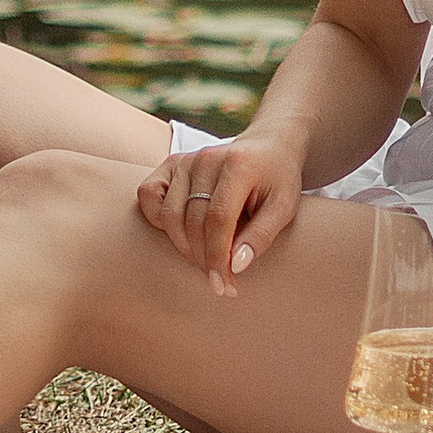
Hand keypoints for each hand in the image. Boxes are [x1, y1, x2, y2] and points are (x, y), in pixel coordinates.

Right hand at [135, 130, 305, 295]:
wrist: (268, 146)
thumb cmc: (277, 180)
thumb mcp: (283, 208)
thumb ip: (261, 236)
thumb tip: (235, 266)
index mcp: (239, 165)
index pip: (218, 219)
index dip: (217, 257)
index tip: (224, 285)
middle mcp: (207, 158)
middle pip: (192, 221)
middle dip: (203, 259)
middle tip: (220, 280)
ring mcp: (186, 159)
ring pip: (169, 215)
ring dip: (184, 247)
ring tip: (205, 261)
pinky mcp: (172, 163)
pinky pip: (148, 196)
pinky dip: (157, 219)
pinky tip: (180, 233)